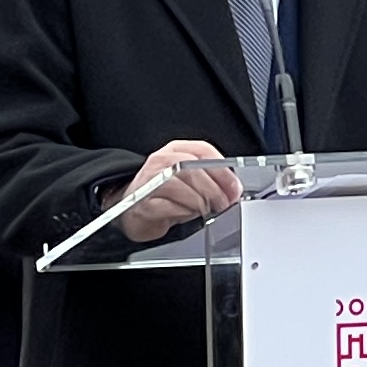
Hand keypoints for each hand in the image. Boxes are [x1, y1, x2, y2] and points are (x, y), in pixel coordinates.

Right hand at [117, 138, 243, 244]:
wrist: (132, 211)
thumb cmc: (164, 196)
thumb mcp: (189, 182)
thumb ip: (210, 181)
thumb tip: (232, 191)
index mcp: (175, 150)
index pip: (203, 150)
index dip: (223, 171)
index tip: (234, 188)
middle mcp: (160, 161)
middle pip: (192, 168)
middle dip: (214, 189)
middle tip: (223, 203)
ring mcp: (149, 181)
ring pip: (180, 186)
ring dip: (199, 202)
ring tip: (206, 211)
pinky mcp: (142, 202)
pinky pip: (167, 206)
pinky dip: (182, 212)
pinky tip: (186, 215)